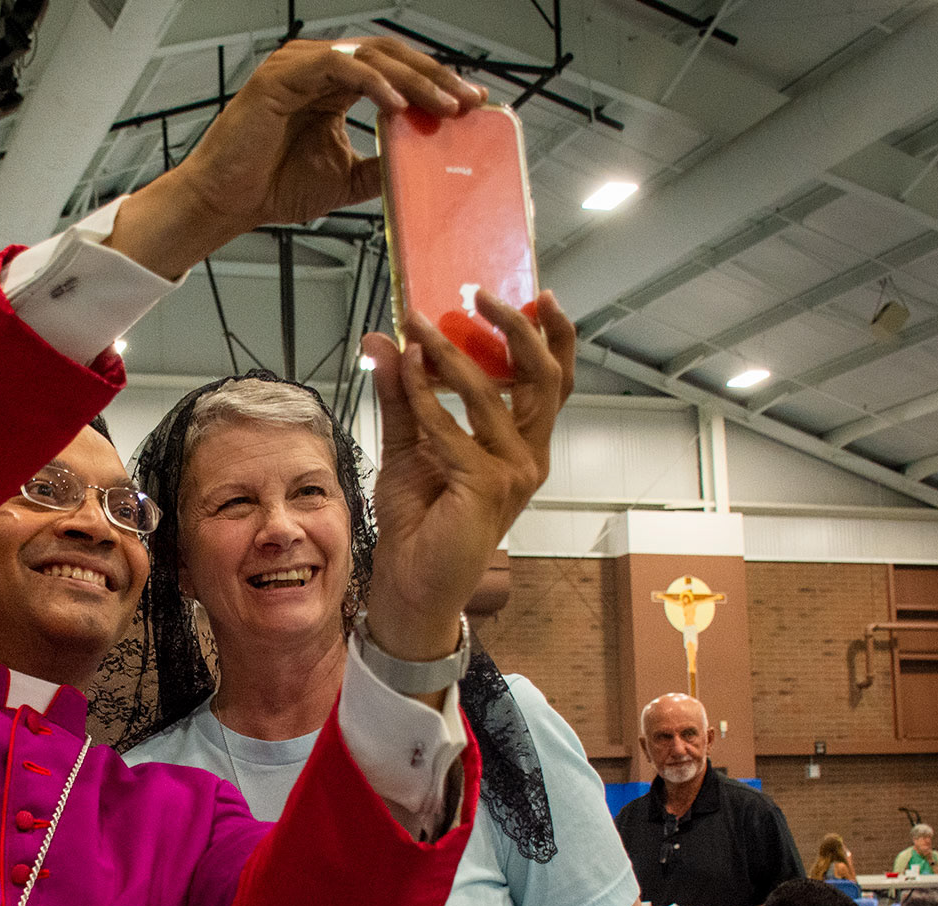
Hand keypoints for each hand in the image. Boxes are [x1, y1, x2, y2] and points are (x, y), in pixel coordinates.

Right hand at [109, 38, 482, 278]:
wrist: (227, 203)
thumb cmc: (270, 186)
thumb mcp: (345, 178)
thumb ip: (380, 165)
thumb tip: (418, 166)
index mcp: (333, 86)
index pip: (393, 71)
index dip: (433, 83)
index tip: (468, 103)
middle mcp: (319, 69)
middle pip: (390, 55)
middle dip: (434, 77)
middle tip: (467, 99)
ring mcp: (300, 67)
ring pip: (371, 56)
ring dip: (413, 79)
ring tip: (442, 105)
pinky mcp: (283, 75)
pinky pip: (339, 67)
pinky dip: (373, 83)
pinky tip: (397, 105)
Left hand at [361, 303, 567, 659]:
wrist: (410, 580)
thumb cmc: (419, 518)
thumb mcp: (409, 440)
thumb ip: (402, 390)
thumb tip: (383, 339)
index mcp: (523, 443)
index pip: (552, 381)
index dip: (554, 335)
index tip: (538, 294)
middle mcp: (528, 456)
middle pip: (542, 377)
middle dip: (514, 328)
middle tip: (478, 294)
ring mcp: (513, 473)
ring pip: (491, 394)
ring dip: (449, 355)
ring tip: (415, 329)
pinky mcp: (486, 487)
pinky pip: (452, 429)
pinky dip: (425, 399)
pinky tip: (404, 376)